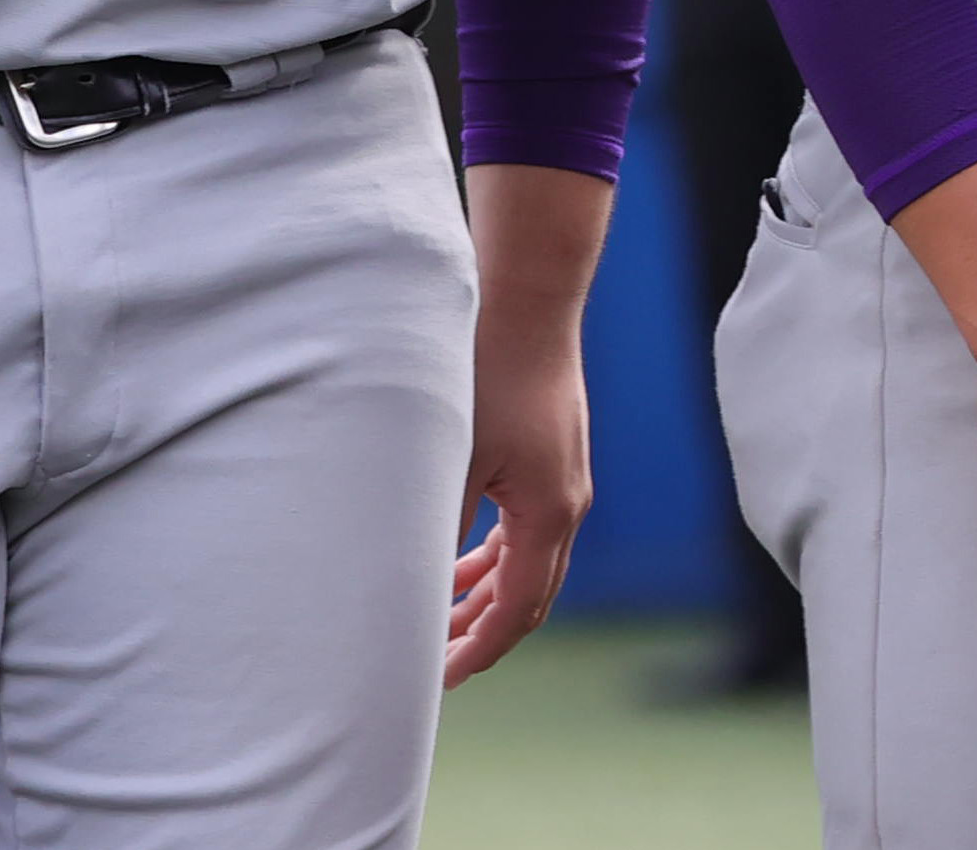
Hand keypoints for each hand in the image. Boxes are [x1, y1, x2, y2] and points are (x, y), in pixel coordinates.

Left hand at [449, 292, 592, 685]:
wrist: (527, 298)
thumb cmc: (489, 368)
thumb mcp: (453, 455)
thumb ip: (436, 526)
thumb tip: (409, 587)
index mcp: (549, 514)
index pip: (517, 610)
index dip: (479, 650)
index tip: (440, 679)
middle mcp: (567, 502)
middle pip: (529, 594)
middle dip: (482, 632)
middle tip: (435, 662)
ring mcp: (565, 477)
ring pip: (528, 560)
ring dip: (485, 591)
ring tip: (439, 615)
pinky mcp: (553, 453)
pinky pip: (526, 524)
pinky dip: (494, 551)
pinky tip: (458, 552)